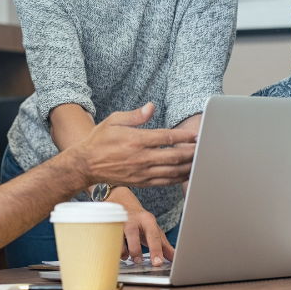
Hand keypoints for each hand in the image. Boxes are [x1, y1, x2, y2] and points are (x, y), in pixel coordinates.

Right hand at [73, 102, 196, 187]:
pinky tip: (186, 174)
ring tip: (200, 162)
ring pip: (171, 171)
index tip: (196, 135)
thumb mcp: (114, 120)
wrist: (86, 164)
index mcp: (136, 141)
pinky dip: (178, 179)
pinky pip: (164, 182)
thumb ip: (135, 115)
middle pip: (173, 157)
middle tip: (204, 149)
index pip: (166, 139)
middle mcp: (141, 158)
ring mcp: (142, 172)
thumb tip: (151, 107)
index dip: (184, 137)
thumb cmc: (100, 140)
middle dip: (191, 153)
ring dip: (188, 167)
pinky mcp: (141, 182)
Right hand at [108, 187, 174, 265]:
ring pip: (117, 236)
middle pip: (132, 234)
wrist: (123, 202)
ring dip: (122, 250)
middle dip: (135, 250)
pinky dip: (112, 248)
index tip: (157, 263)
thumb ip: (163, 245)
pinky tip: (118, 251)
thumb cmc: (140, 220)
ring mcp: (118, 221)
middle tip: (138, 261)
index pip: (153, 235)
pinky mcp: (107, 224)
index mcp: (147, 220)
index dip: (156, 250)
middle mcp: (132, 219)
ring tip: (127, 256)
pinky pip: (107, 238)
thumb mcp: (154, 230)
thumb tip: (175, 257)